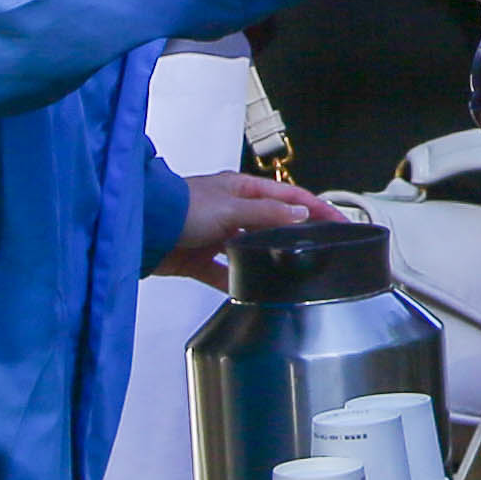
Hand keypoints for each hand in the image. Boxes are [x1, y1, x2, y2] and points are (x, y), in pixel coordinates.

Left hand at [161, 173, 342, 282]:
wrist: (140, 227)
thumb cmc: (178, 207)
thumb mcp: (230, 208)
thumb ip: (267, 214)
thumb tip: (301, 213)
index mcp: (240, 190)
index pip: (289, 196)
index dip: (316, 207)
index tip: (339, 221)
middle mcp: (229, 210)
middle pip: (271, 222)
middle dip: (294, 233)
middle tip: (319, 248)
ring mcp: (214, 234)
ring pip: (249, 248)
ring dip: (264, 258)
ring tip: (286, 271)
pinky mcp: (198, 258)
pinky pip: (223, 272)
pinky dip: (234, 280)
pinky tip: (247, 290)